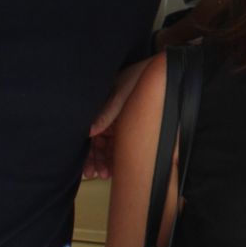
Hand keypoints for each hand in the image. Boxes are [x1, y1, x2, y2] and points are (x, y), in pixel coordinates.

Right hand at [85, 60, 148, 180]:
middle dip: (95, 160)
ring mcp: (116, 122)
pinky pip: (118, 144)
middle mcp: (106, 117)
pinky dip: (115, 156)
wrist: (158, 71)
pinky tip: (114, 168)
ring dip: (104, 161)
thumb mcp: (121, 94)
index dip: (87, 153)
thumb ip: (107, 112)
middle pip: (96, 143)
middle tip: (99, 175)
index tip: (89, 169)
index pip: (89, 135)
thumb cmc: (137, 78)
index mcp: (100, 108)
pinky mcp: (126, 124)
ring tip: (105, 175)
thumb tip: (89, 132)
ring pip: (106, 146)